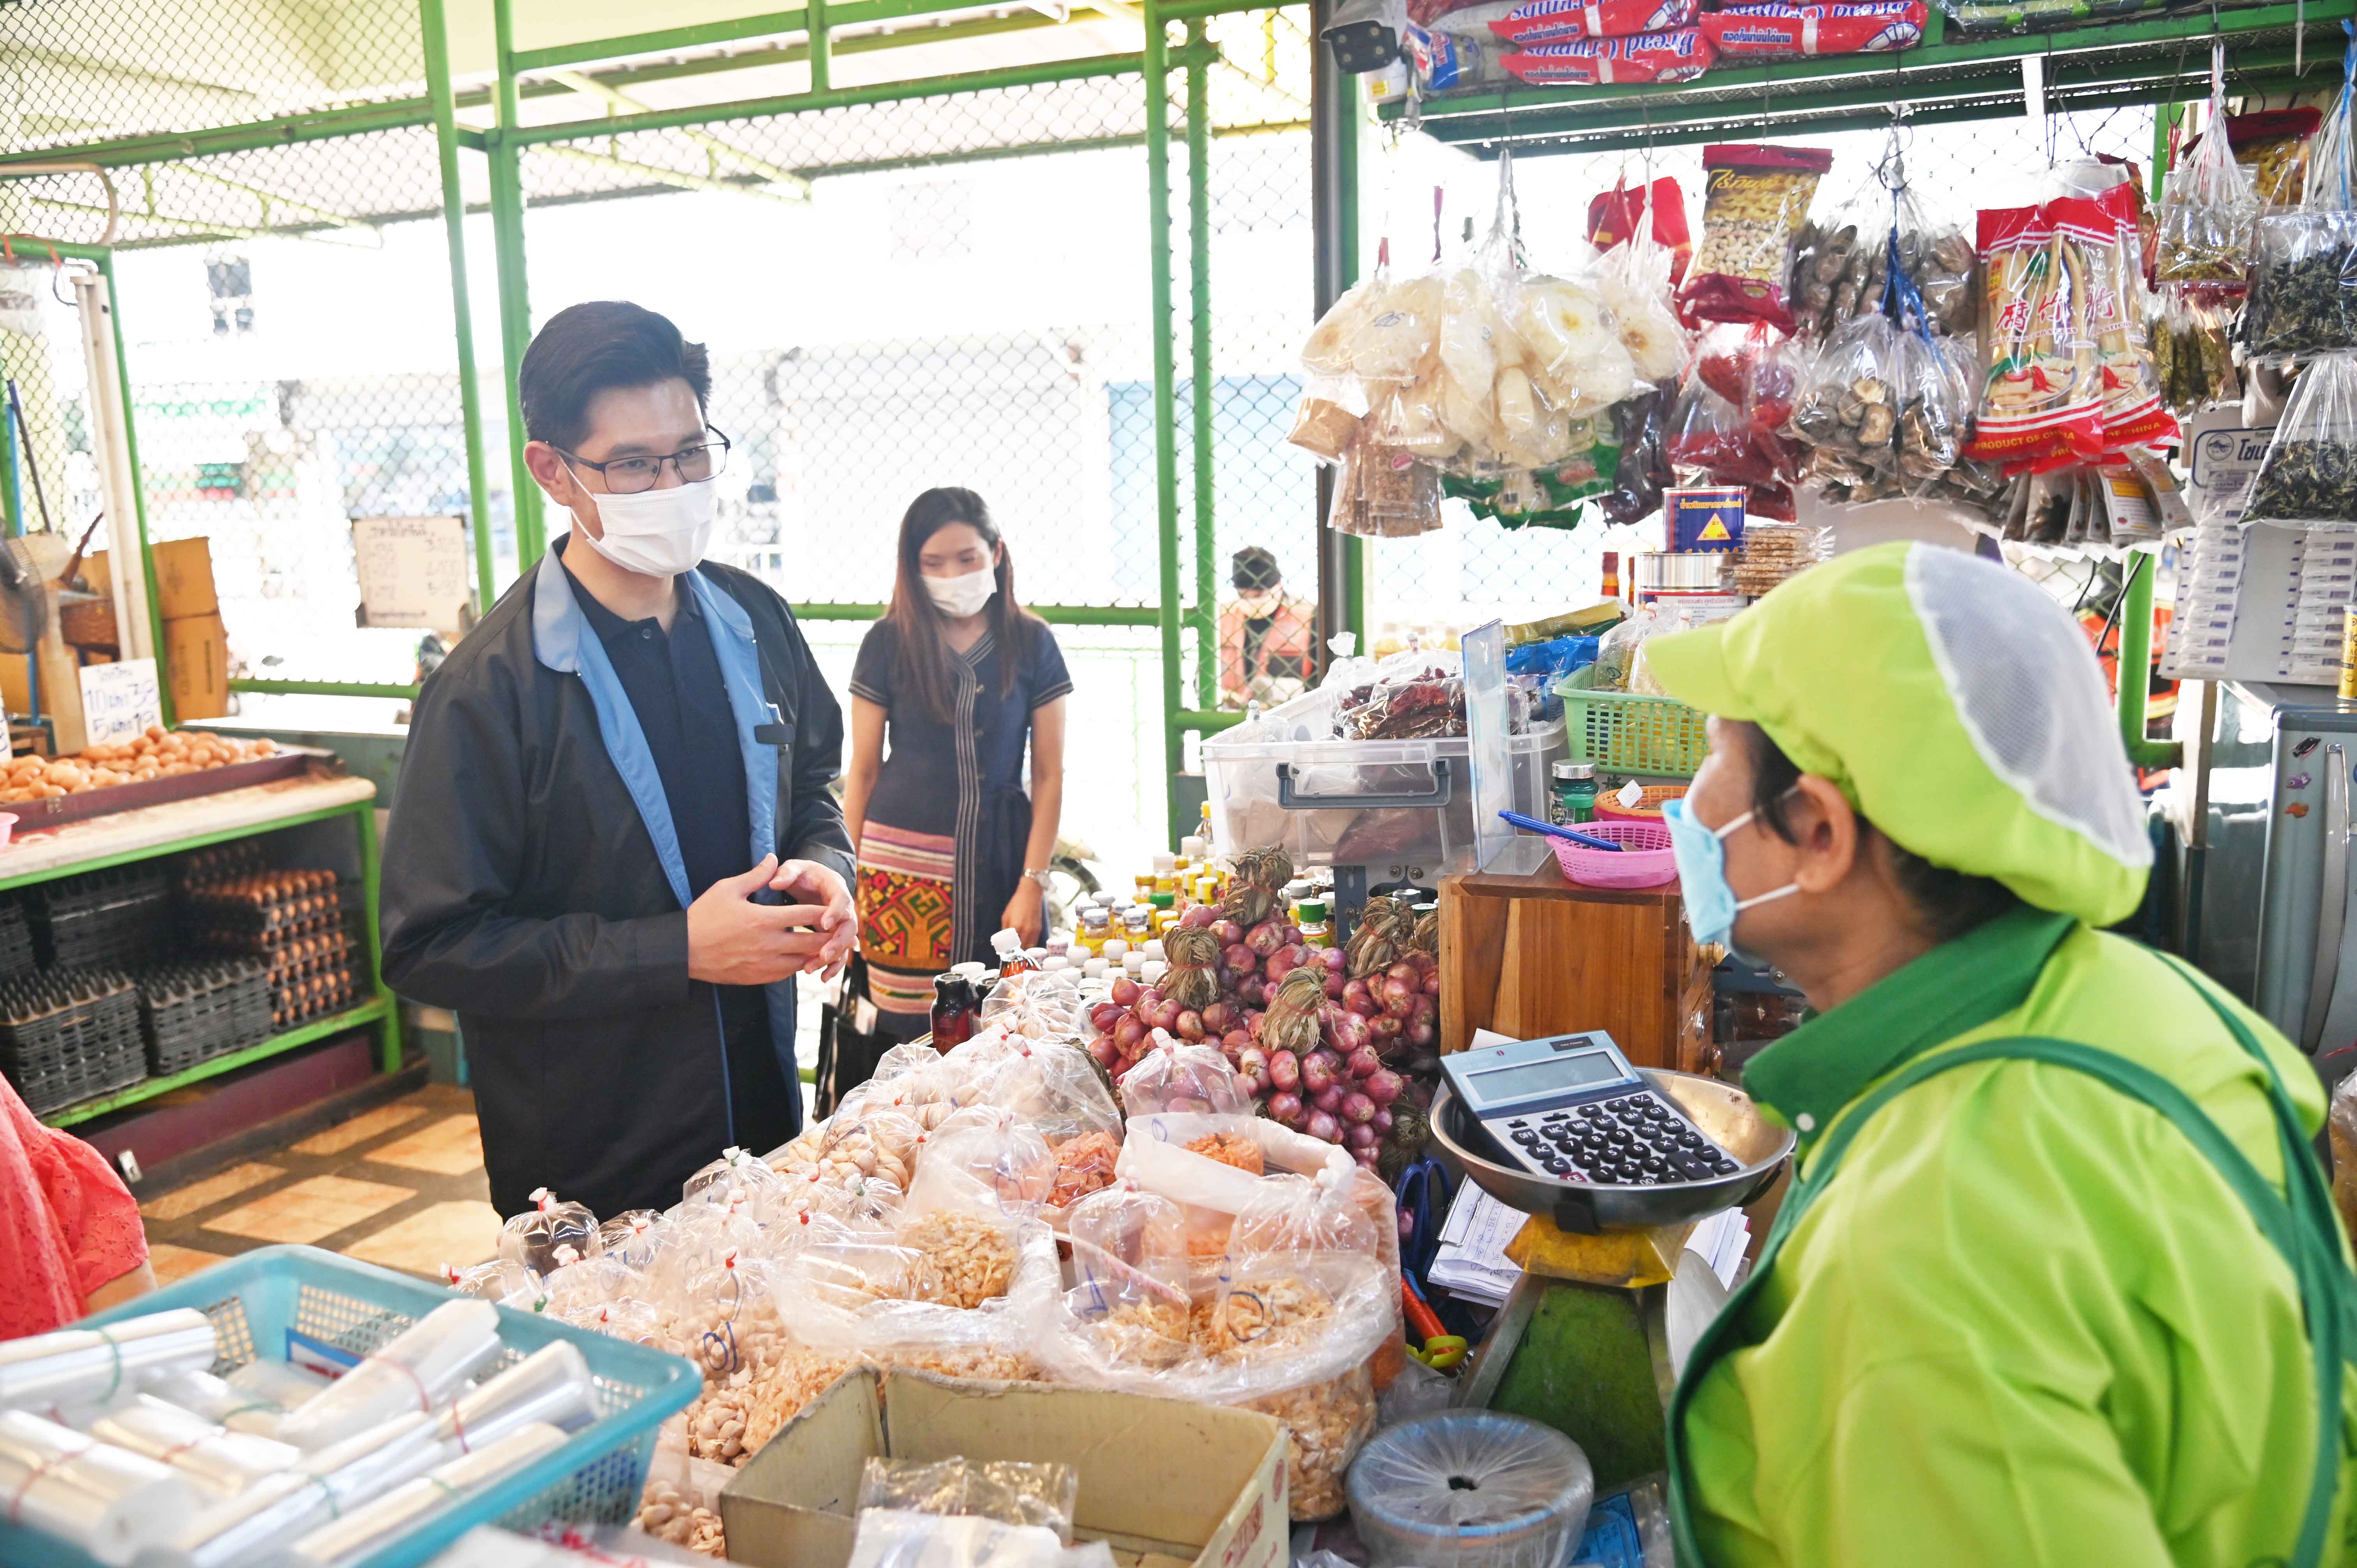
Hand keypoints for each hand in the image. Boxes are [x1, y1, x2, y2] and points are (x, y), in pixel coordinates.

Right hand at [688, 856, 832, 985]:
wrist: (683, 951)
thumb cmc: (704, 916)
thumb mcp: (727, 888)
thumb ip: (755, 875)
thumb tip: (774, 858)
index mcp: (764, 919)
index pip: (807, 914)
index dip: (826, 911)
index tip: (837, 907)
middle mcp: (770, 944)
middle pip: (812, 942)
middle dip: (829, 936)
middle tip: (840, 931)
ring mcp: (765, 964)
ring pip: (803, 962)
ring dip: (816, 954)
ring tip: (826, 946)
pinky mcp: (758, 977)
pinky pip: (787, 974)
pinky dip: (797, 966)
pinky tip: (801, 958)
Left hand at [770, 857, 856, 979]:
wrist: (810, 882)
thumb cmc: (801, 875)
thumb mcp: (794, 868)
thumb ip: (786, 873)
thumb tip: (774, 883)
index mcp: (836, 887)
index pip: (842, 899)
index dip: (836, 912)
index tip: (824, 923)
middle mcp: (844, 907)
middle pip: (849, 926)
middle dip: (838, 942)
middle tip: (824, 954)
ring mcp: (841, 923)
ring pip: (845, 944)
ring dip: (833, 958)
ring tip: (813, 968)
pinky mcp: (835, 936)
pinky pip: (840, 953)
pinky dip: (833, 966)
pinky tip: (822, 977)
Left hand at [1001, 878, 1043, 947]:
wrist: (1030, 894)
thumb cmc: (1016, 904)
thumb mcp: (1006, 916)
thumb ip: (1004, 929)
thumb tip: (1003, 939)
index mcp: (1016, 927)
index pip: (1012, 946)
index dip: (1009, 950)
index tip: (1006, 950)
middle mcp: (1026, 931)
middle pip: (1021, 948)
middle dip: (1016, 949)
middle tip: (1012, 949)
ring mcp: (1034, 930)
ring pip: (1029, 946)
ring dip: (1024, 947)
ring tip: (1018, 945)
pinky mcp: (1039, 929)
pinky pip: (1034, 941)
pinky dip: (1029, 942)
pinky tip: (1024, 939)